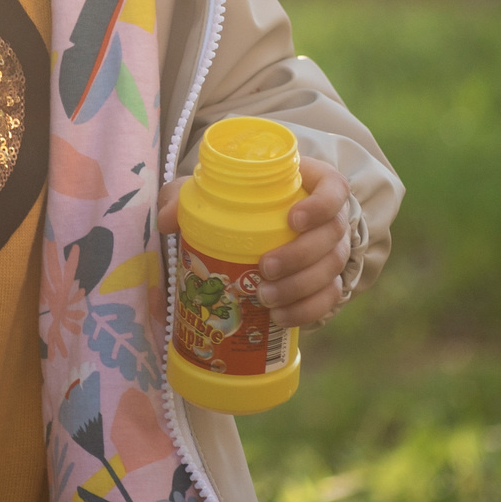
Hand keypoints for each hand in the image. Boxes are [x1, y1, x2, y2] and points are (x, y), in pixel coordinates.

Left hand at [158, 156, 352, 326]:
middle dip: (300, 255)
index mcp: (311, 184)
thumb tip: (166, 220)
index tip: (292, 219)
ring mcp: (333, 251)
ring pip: (332, 270)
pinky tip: (280, 316)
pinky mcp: (329, 282)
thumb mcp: (212, 191)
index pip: (333, 188)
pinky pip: (329, 298)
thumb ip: (187, 196)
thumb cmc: (238, 202)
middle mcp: (331, 218)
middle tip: (265, 267)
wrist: (257, 232)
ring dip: (301, 287)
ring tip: (265, 298)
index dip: (320, 205)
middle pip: (332, 235)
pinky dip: (307, 310)